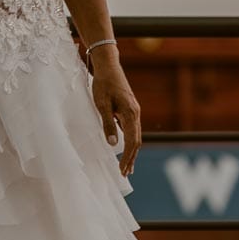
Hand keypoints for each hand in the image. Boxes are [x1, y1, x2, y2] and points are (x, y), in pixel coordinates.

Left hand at [89, 47, 141, 176]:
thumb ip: (107, 124)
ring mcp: (134, 111)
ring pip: (136, 135)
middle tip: (125, 174)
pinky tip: (125, 148)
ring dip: (132, 152)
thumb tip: (113, 144)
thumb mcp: (101, 105)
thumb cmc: (103, 84)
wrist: (108, 65)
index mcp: (130, 113)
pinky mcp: (130, 108)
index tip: (122, 171)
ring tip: (127, 166)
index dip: (127, 158)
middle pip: (137, 141)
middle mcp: (135, 113)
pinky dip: (130, 141)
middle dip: (131, 158)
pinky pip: (133, 129)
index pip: (132, 142)